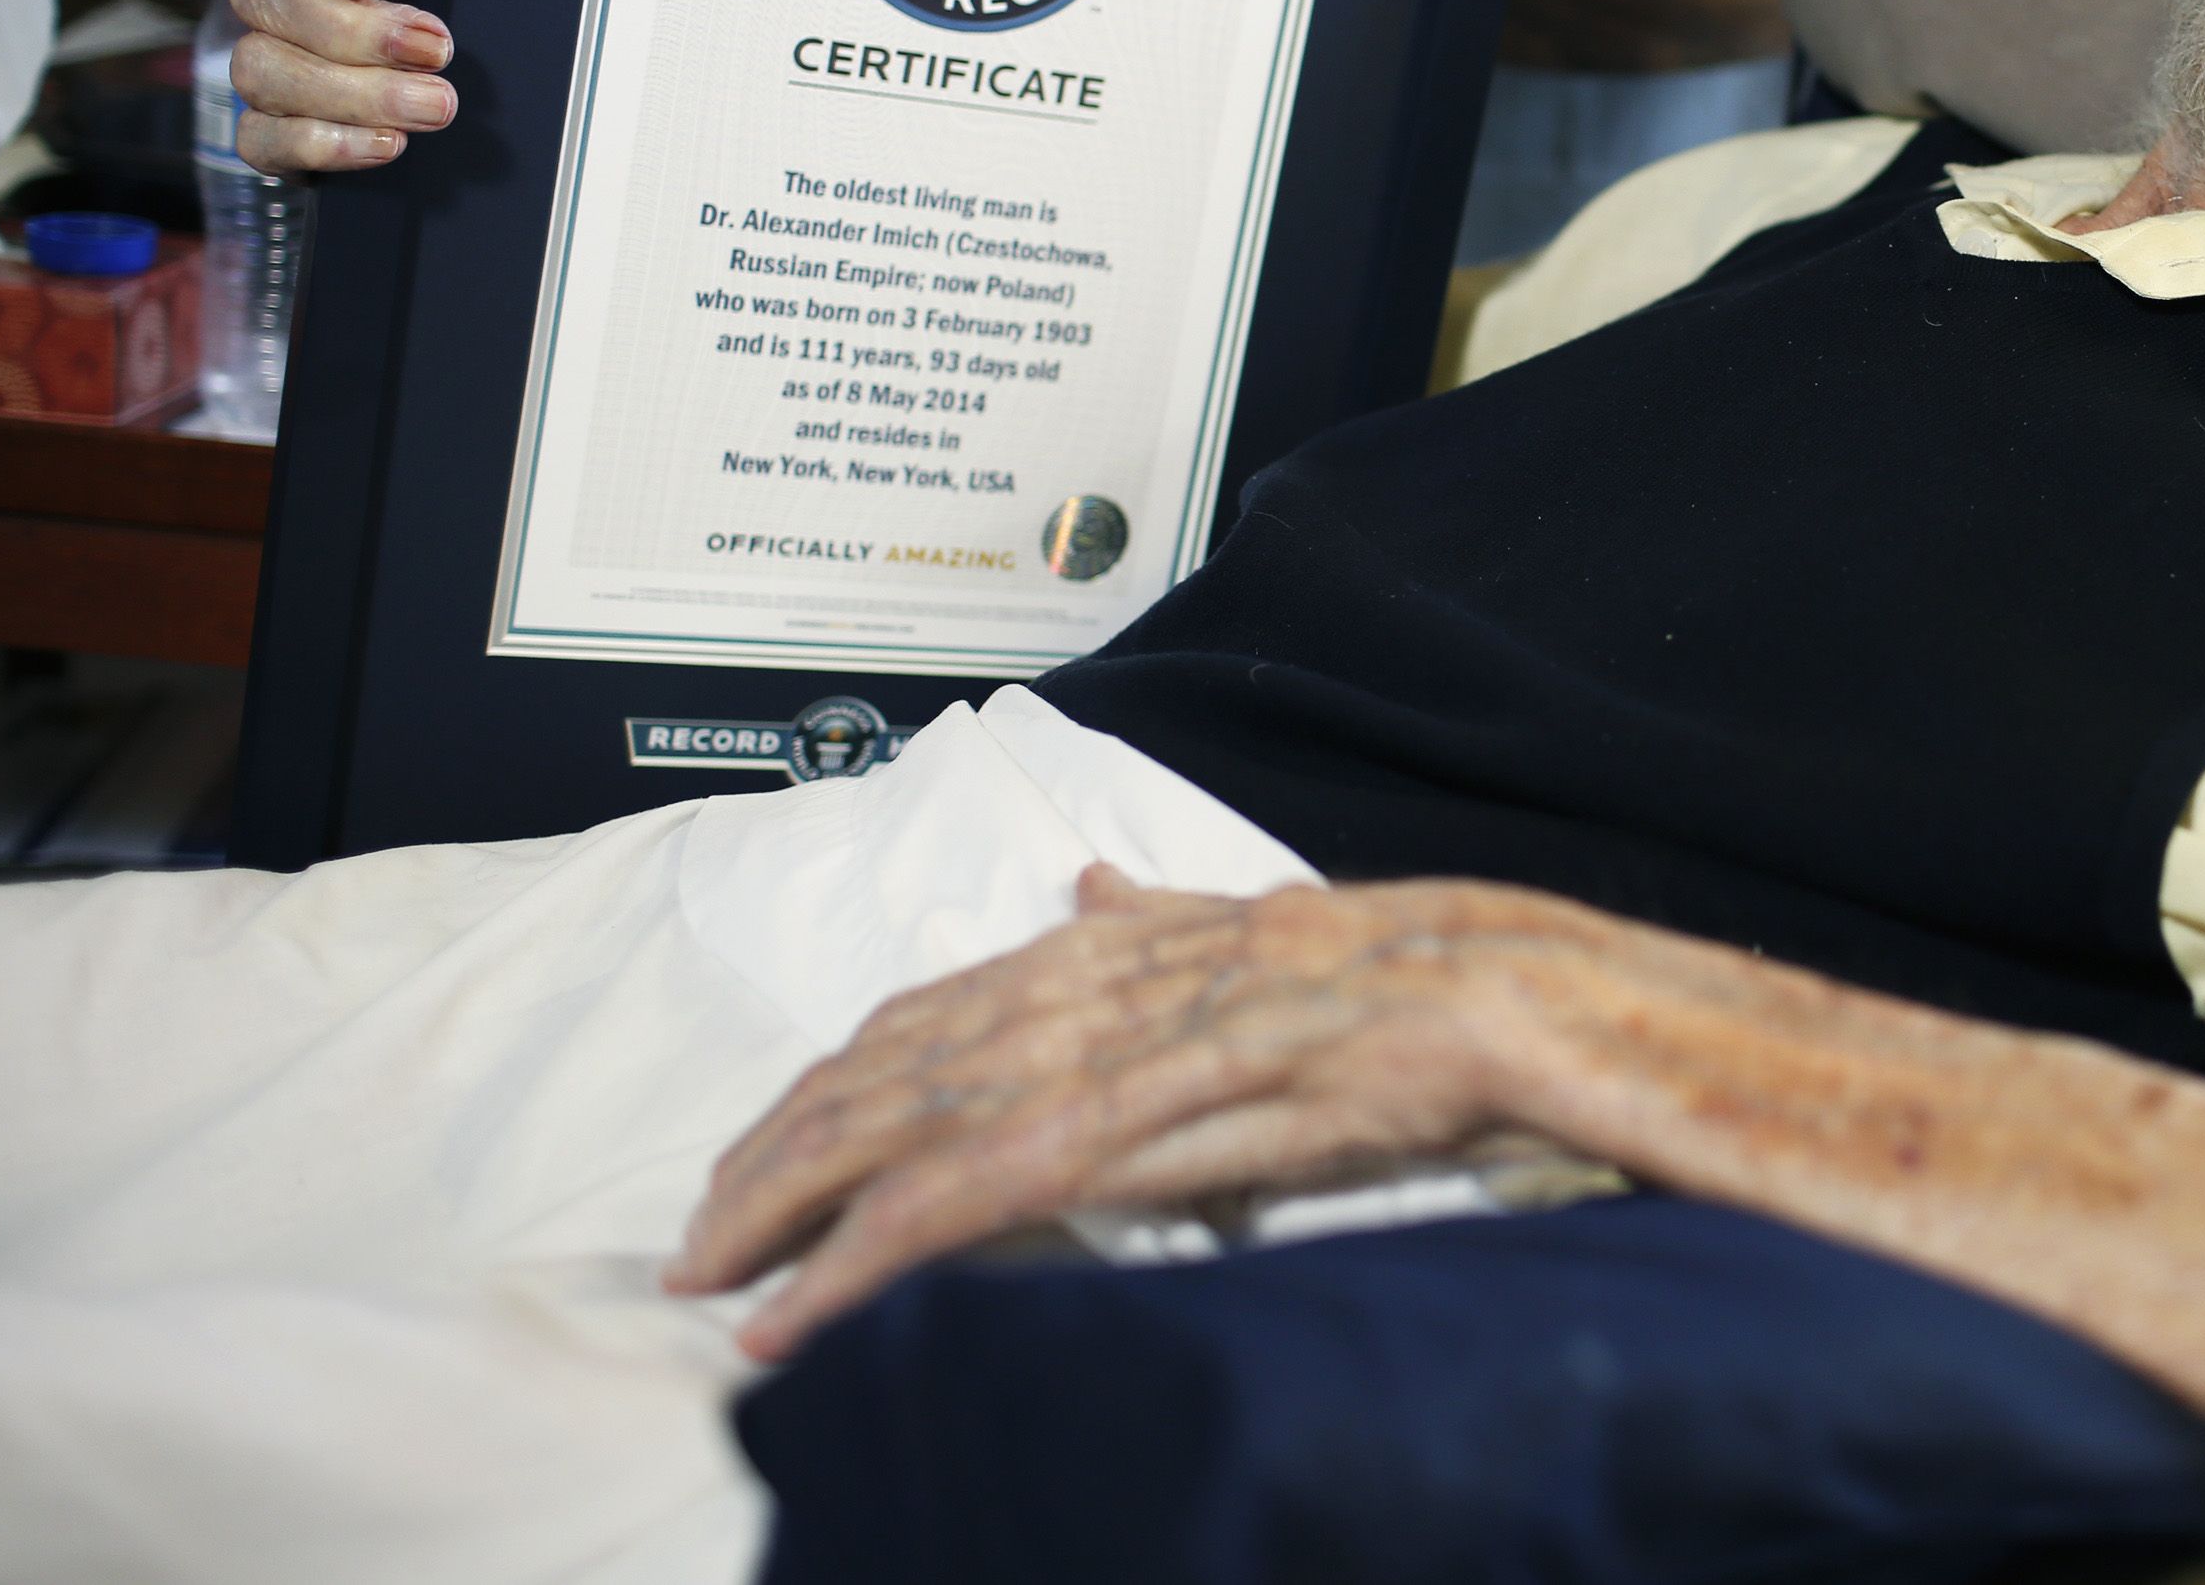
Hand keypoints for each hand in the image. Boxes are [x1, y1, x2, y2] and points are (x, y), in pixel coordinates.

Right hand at [225, 0, 455, 169]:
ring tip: (431, 105)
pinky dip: (326, 143)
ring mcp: (257, 58)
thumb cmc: (441, 4)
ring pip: (260, 66)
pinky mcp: (263, 127)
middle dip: (354, 30)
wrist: (434, 87)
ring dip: (354, 93)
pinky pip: (260, 137)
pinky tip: (386, 143)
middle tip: (433, 51)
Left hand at [668, 869, 1602, 1359]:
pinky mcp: (1134, 1128)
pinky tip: (804, 1313)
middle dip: (775, 1155)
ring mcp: (1106, 1055)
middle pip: (884, 1070)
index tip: (764, 1151)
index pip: (926, 1015)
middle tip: (696, 1240)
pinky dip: (863, 1258)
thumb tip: (1082, 891)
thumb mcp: (1262, 933)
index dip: (830, 1085)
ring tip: (713, 1277)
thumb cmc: (1406, 979)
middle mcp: (1086, 987)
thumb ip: (1161, 920)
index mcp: (1111, 948)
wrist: (1508, 989)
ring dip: (788, 1206)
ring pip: (898, 1128)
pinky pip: (964, 1200)